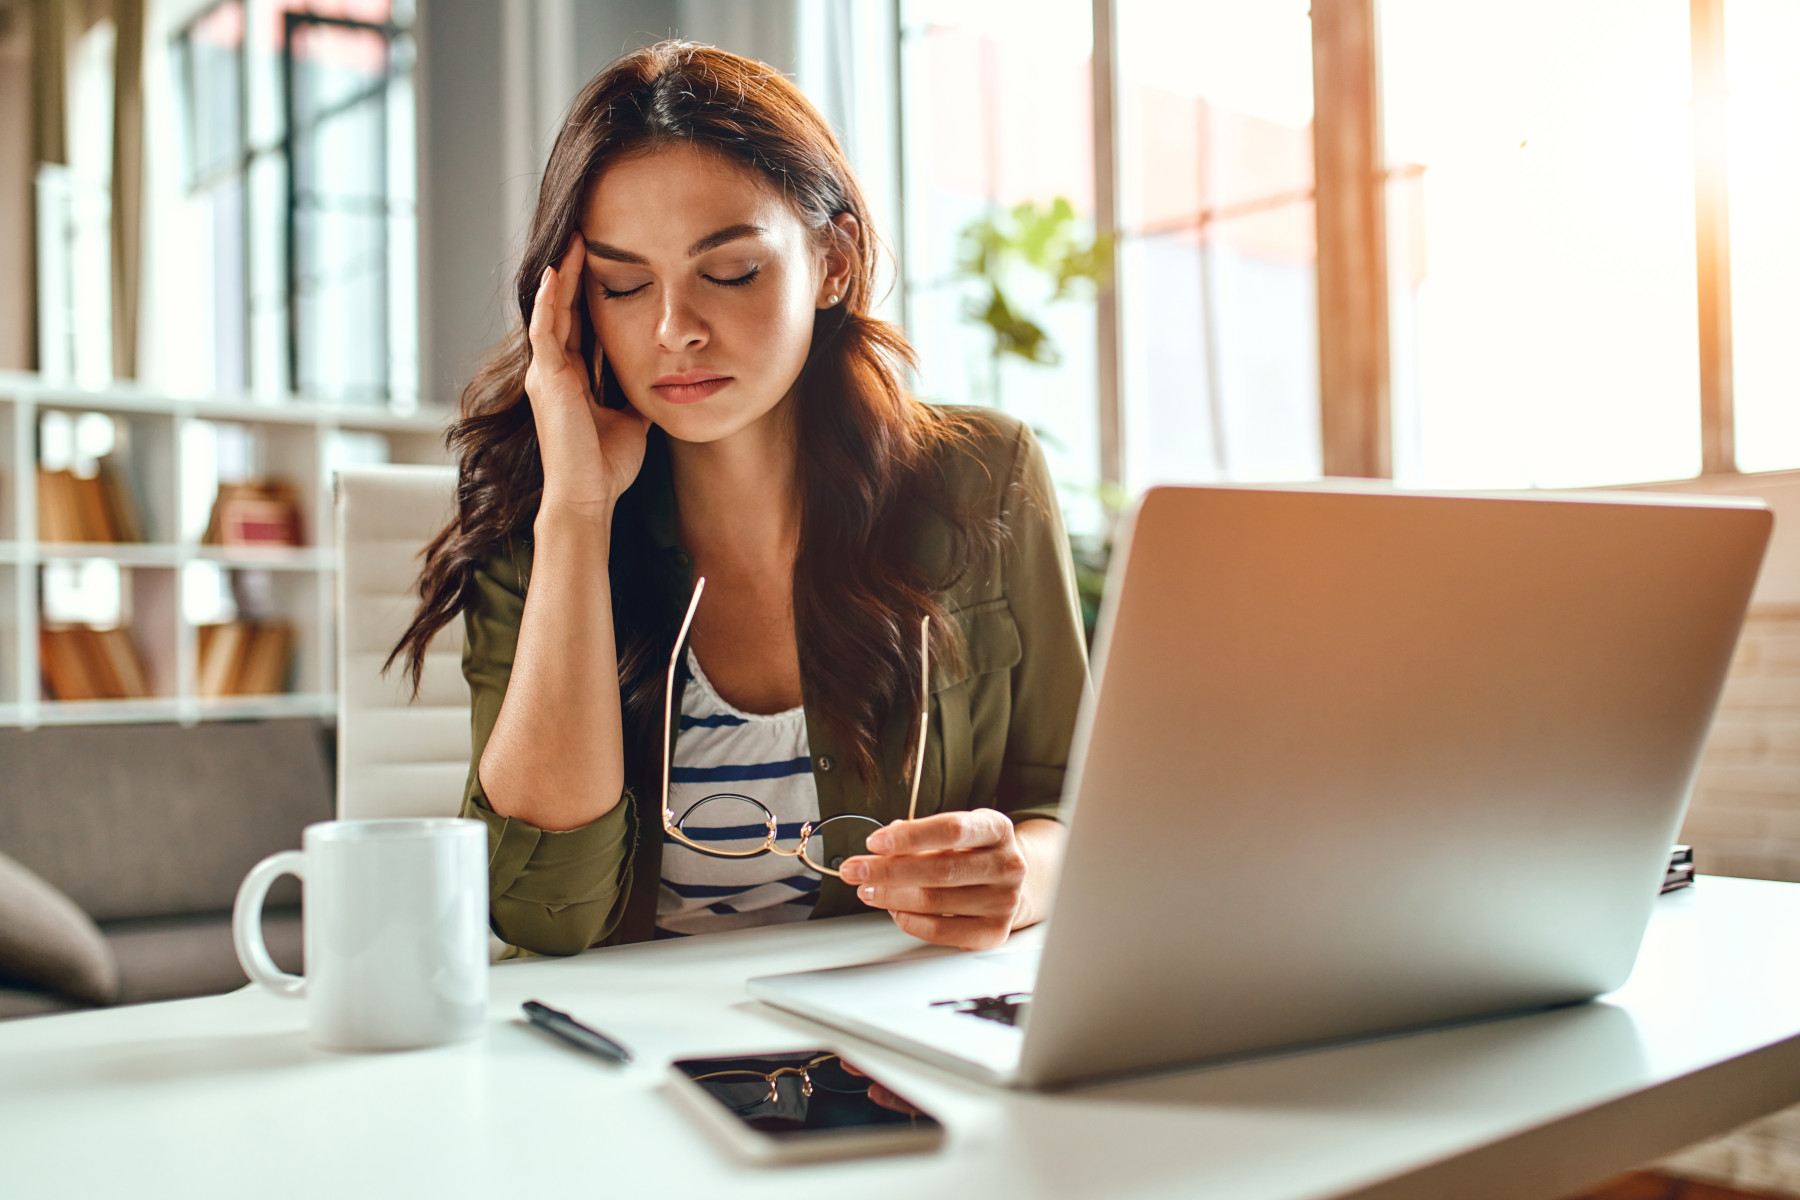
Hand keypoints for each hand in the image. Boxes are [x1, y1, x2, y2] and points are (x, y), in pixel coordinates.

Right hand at [525, 233, 649, 519]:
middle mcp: (553, 372)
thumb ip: (636, 397)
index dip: (586, 295)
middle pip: (561, 310)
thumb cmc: (605, 468)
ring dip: (561, 275)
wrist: (587, 497)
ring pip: (550, 311)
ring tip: (574, 240)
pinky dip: (548, 300)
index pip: (578, 326)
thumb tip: (660, 382)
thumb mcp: (630, 421)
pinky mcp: (546, 379)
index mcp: (571, 380)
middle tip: (584, 235)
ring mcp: (546, 374)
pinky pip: (544, 329)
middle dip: (572, 273)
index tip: (603, 264)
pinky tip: (555, 273)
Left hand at [840, 812, 1062, 950]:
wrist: (1013, 883)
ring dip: (891, 896)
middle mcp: (1008, 864)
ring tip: (867, 890)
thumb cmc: (974, 853)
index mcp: (998, 829)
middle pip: (940, 869)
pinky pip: (941, 931)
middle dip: (888, 870)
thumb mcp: (957, 831)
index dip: (910, 836)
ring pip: (936, 901)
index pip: (951, 830)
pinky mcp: (994, 931)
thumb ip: (921, 835)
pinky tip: (894, 910)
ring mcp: (1005, 901)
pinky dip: (910, 921)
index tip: (875, 842)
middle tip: (856, 870)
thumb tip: (882, 847)